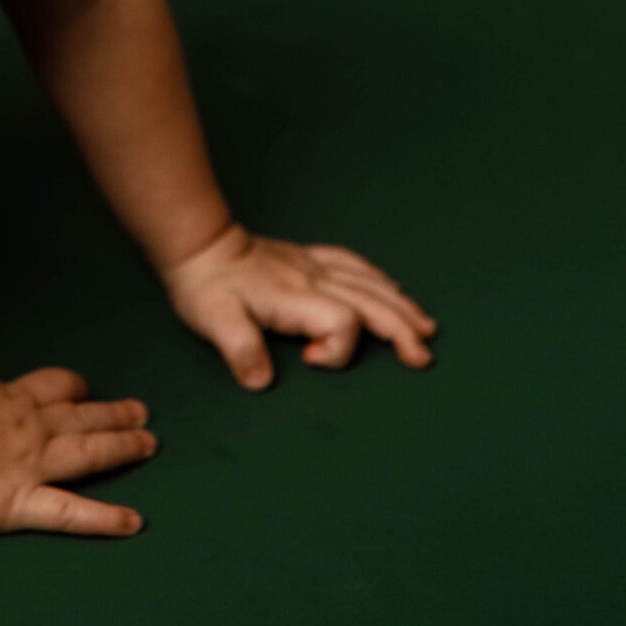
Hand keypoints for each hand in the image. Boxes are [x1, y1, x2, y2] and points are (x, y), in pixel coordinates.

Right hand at [0, 367, 155, 538]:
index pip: (51, 386)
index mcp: (5, 398)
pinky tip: (134, 522)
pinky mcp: (22, 504)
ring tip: (150, 445)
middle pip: (81, 414)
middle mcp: (27, 427)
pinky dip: (105, 518)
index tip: (86, 390)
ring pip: (89, 452)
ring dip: (122, 447)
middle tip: (142, 412)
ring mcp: (30, 465)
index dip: (74, 388)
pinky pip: (72, 513)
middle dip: (114, 413)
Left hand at [161, 223, 436, 385]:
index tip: (309, 360)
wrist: (199, 244)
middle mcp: (313, 278)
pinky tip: (391, 287)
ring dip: (400, 305)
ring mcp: (313, 265)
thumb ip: (239, 349)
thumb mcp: (212, 320)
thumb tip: (261, 380)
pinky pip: (353, 263)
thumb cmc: (206, 285)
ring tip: (426, 326)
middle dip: (401, 329)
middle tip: (423, 357)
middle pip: (371, 302)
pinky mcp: (308, 258)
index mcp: (295, 296)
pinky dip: (378, 278)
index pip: (341, 321)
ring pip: (370, 282)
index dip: (337, 349)